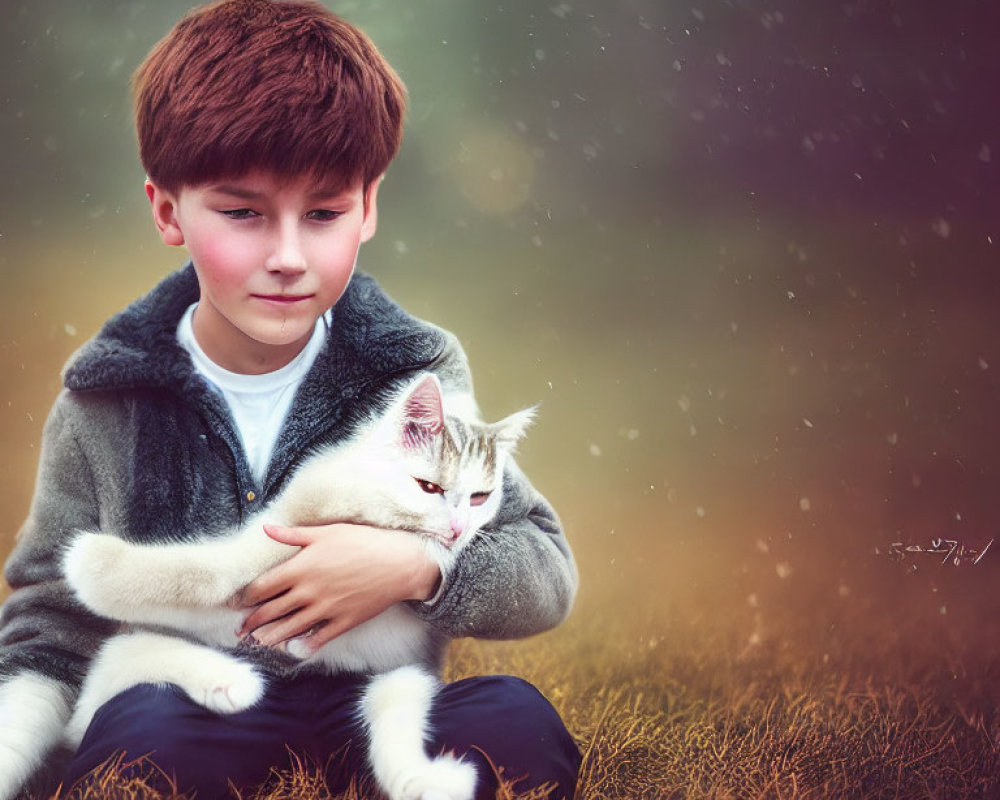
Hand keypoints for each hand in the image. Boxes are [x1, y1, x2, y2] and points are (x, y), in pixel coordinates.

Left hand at [238, 522, 440, 653]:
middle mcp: (308, 592)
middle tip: (239, 628)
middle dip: (251, 621)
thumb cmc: (364, 541)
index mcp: (302, 567)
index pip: (262, 587)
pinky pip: (316, 639)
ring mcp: (324, 610)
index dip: (246, 596)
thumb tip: (265, 528)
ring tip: (256, 642)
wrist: (399, 563)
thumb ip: (293, 534)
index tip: (237, 601)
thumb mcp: (327, 531)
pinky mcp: (341, 622)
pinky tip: (292, 649)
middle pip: (270, 611)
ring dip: (268, 637)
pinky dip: (301, 645)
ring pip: (287, 629)